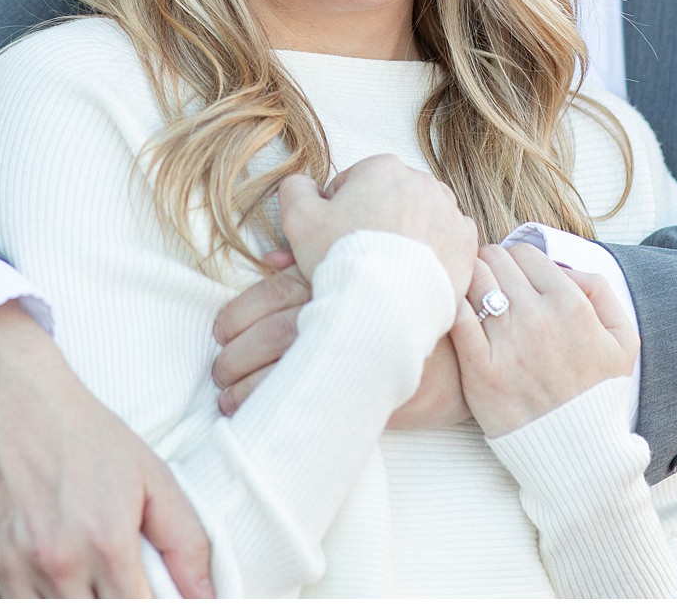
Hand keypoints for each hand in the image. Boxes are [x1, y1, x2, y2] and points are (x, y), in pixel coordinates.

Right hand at [0, 302, 213, 597]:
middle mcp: (56, 562)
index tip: (146, 595)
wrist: (6, 395)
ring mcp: (8, 568)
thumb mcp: (150, 475)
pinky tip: (33, 590)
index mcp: (106, 543)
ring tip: (77, 583)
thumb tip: (208, 597)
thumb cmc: (77, 432)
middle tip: (109, 585)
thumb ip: (185, 541)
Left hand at [212, 248, 469, 427]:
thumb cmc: (403, 298)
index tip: (219, 332)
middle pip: (274, 333)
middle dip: (236, 356)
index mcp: (340, 277)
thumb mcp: (361, 267)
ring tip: (227, 400)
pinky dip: (277, 410)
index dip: (237, 315)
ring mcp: (359, 351)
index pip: (272, 294)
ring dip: (248, 386)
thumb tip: (272, 256)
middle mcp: (347, 312)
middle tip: (218, 371)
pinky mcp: (370, 389)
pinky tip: (259, 420)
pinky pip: (313, 402)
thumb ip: (315, 258)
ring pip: (288, 368)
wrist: (458, 349)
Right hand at [278, 153, 476, 296]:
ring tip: (385, 268)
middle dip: (375, 222)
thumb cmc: (341, 259)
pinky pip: (446, 244)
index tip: (334, 239)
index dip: (337, 212)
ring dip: (404, 236)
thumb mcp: (298, 219)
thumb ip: (295, 189)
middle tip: (359, 256)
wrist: (385, 306)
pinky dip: (431, 255)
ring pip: (419, 220)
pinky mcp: (467, 244)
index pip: (353, 184)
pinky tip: (411, 274)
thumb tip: (304, 184)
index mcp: (384, 167)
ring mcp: (450, 213)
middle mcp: (424, 182)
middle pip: (389, 201)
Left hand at [448, 244, 637, 437]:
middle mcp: (538, 318)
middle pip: (495, 260)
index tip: (511, 274)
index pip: (525, 252)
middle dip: (491, 265)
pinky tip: (456, 314)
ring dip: (469, 281)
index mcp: (571, 305)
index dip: (516, 259)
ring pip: (473, 281)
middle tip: (489, 283)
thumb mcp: (622, 340)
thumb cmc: (598, 395)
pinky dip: (452, 305)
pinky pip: (456, 316)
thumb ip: (599, 291)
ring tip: (472, 297)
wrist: (579, 454)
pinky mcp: (480, 370)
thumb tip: (562, 267)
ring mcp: (507, 344)